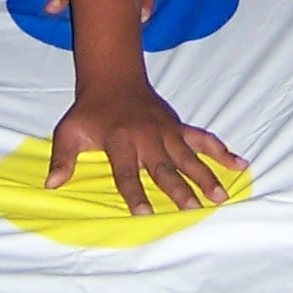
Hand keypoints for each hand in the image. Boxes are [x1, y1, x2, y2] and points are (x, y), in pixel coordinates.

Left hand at [49, 79, 244, 213]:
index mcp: (120, 140)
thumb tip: (52, 184)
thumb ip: (62, 158)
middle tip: (194, 210)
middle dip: (179, 189)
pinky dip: (221, 150)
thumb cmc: (89, 112)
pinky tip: (239, 164)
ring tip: (221, 197)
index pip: (127, 172)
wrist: (113, 79)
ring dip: (206, 176)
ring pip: (189, 156)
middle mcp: (146, 137)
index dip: (134, 193)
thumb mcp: (69, 131)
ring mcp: (166, 131)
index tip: (144, 214)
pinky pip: (203, 139)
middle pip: (164, 167)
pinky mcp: (178, 127)